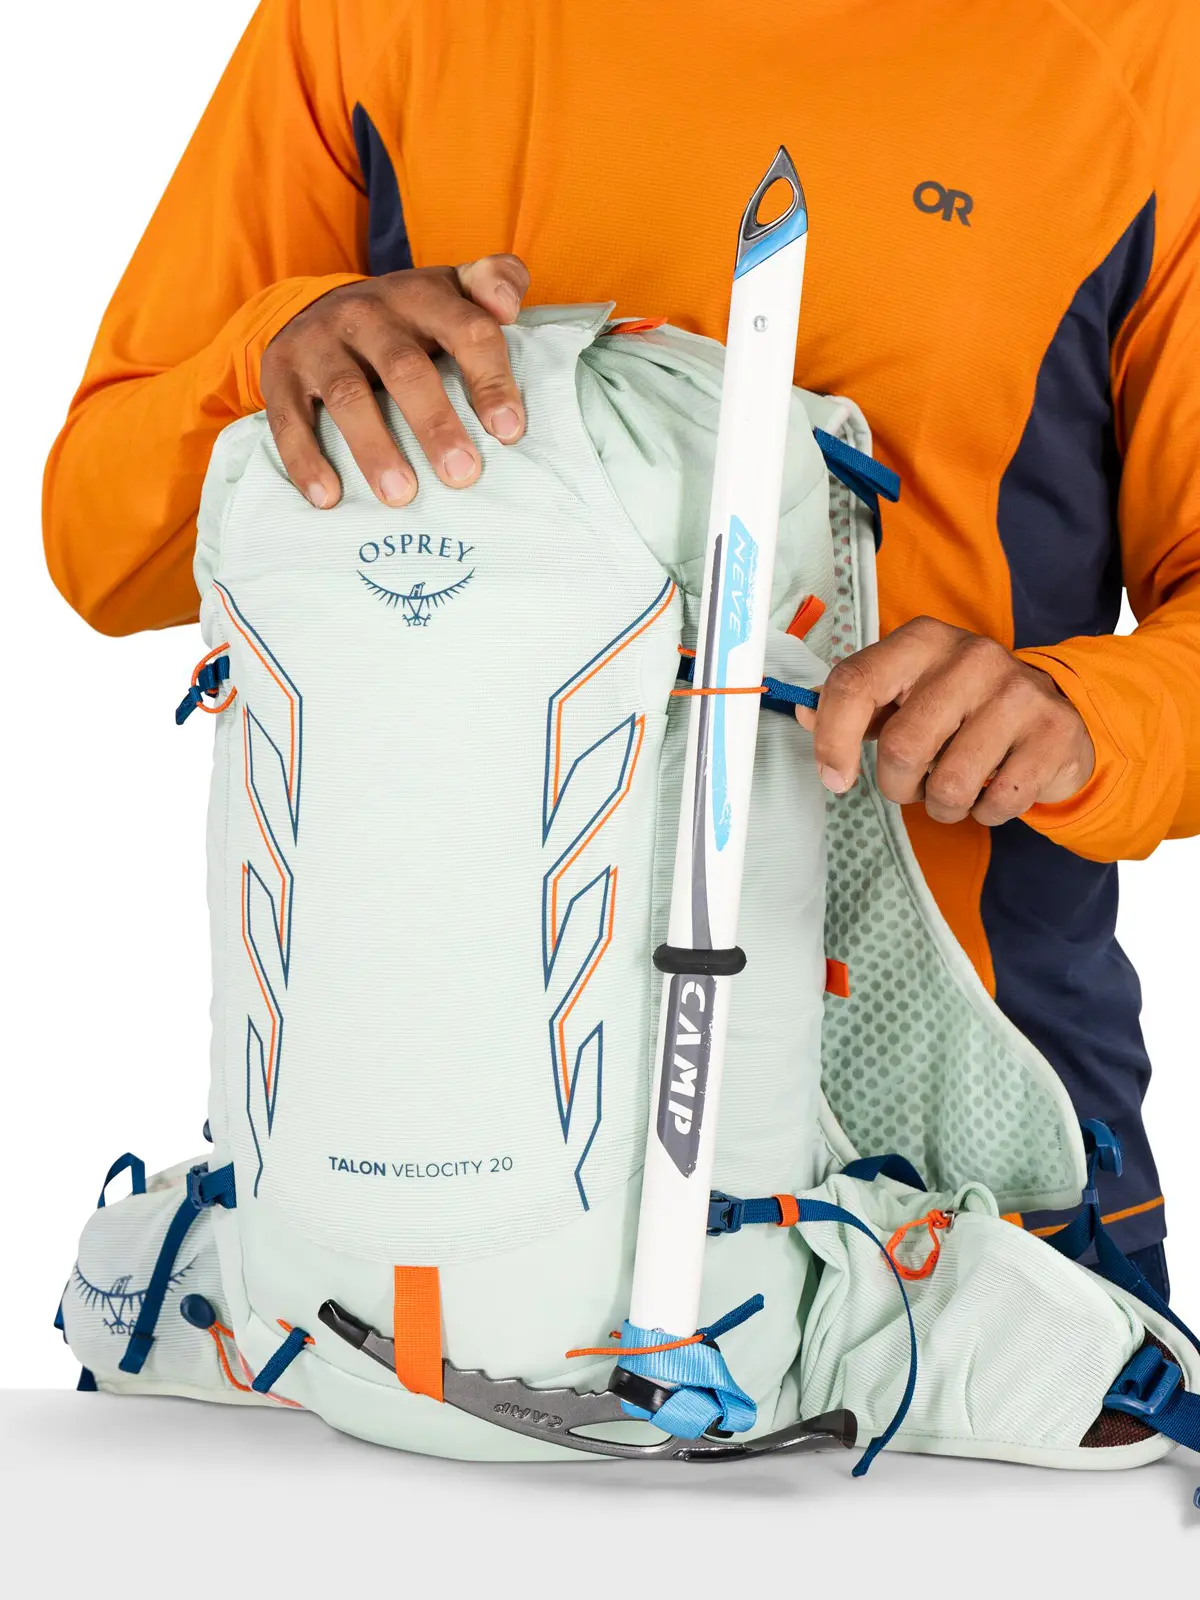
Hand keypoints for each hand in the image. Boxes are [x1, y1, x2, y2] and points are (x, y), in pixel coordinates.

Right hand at [259, 255, 529, 508]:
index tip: (509, 432)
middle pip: (406, 368)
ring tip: (401, 496)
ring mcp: (320, 342)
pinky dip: (306, 460)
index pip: (467, 331)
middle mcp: (367, 314)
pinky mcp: (280, 372)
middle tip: (462, 474)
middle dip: (435, 424)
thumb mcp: (451, 291)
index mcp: (421, 296)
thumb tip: (508, 306)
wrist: (320, 308)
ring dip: (375, 449)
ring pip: (349, 396)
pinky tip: (328, 497)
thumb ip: (494, 282)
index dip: (491, 380)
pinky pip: (290, 419)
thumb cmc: (407, 319)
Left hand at [795, 616, 1095, 824]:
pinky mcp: (1054, 732)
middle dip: (897, 786)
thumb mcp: (906, 691)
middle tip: (911, 784)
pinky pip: (997, 802)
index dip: (831, 739)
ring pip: (949, 784)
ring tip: (952, 790)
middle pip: (901, 748)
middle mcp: (971, 656)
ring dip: (941, 806)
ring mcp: (1018, 692)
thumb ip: (854, 703)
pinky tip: (992, 790)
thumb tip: (801, 713)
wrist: (1055, 711)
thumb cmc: (961, 707)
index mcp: (921, 641)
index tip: (834, 778)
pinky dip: (985, 813)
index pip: (854, 683)